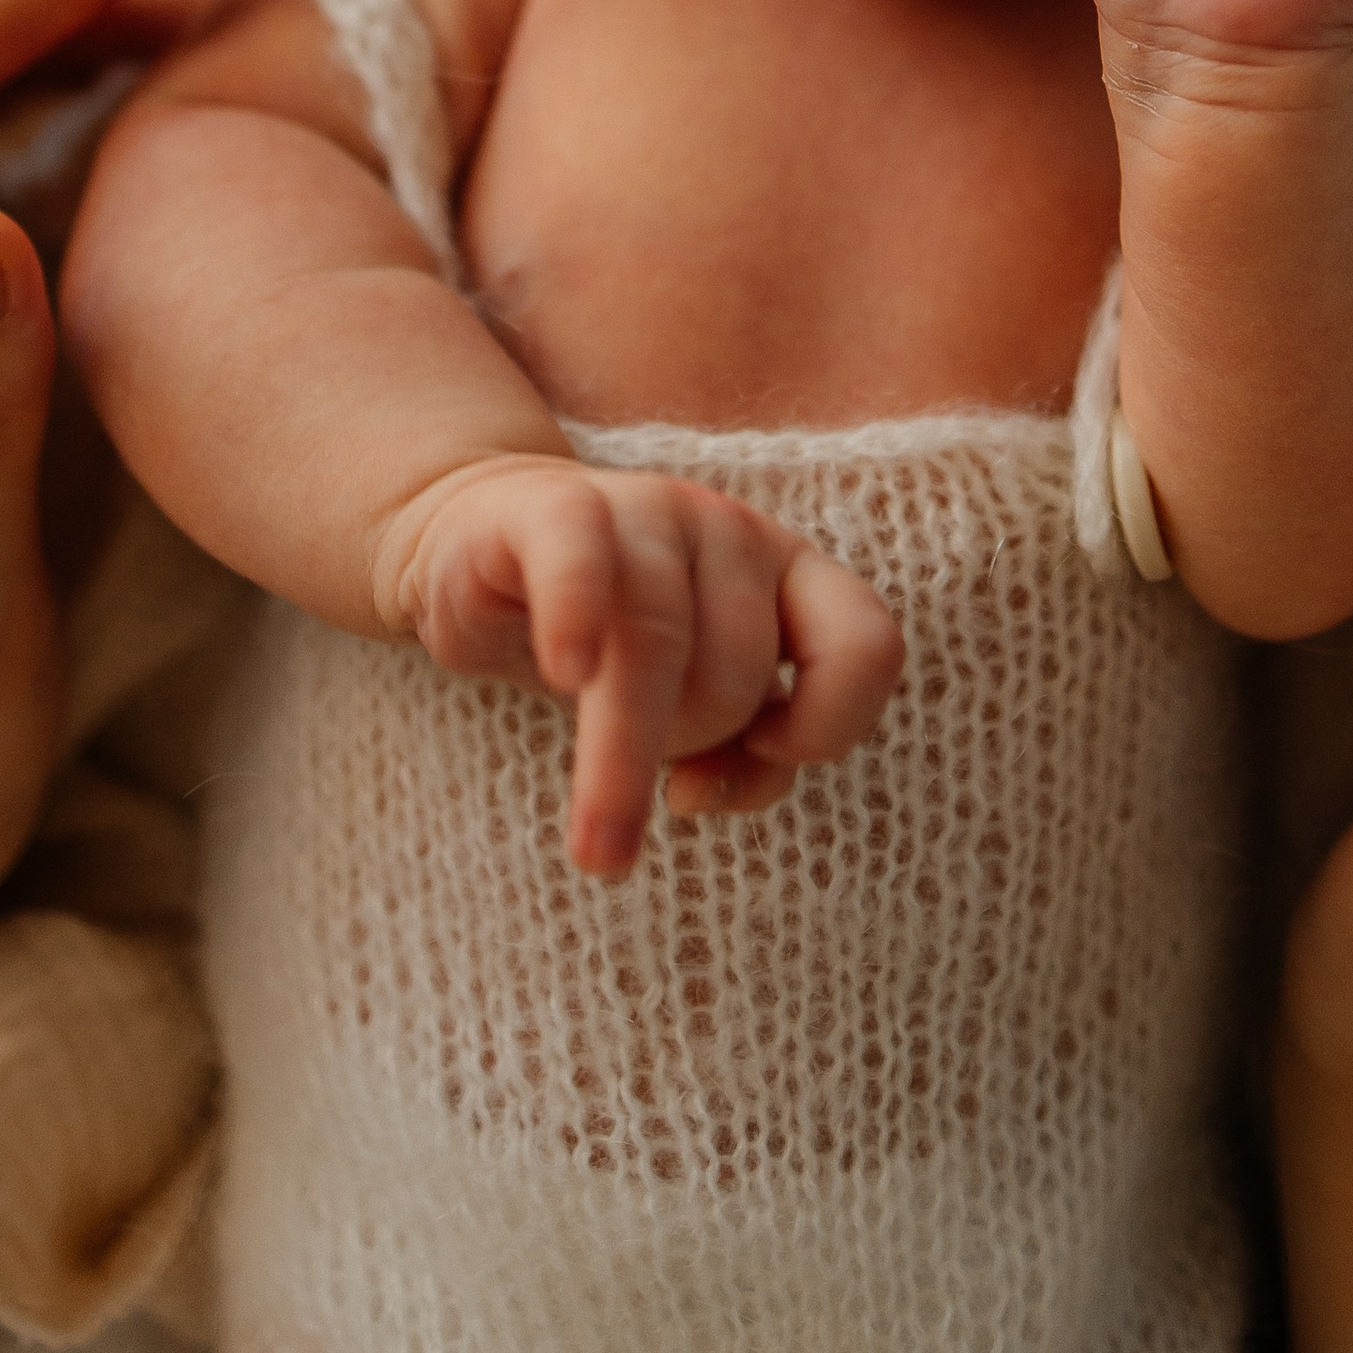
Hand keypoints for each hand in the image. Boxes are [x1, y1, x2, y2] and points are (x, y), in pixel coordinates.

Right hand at [371, 451, 903, 877]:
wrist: (485, 557)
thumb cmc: (614, 649)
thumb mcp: (693, 713)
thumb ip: (741, 759)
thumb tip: (700, 795)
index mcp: (788, 574)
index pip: (867, 642)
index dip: (834, 722)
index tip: (763, 755)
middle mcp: (731, 532)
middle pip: (740, 669)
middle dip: (691, 743)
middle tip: (635, 776)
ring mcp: (646, 509)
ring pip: (660, 640)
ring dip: (624, 757)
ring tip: (596, 844)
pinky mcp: (553, 508)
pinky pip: (581, 557)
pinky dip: (577, 616)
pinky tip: (567, 673)